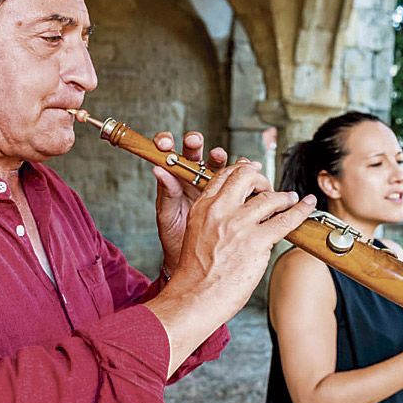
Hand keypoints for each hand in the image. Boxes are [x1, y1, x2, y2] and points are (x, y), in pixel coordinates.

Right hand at [146, 161, 315, 373]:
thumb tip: (240, 211)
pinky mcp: (257, 241)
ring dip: (284, 196)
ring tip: (291, 199)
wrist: (194, 297)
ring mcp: (239, 224)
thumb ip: (214, 218)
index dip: (243, 171)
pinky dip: (301, 209)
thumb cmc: (196, 275)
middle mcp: (220, 210)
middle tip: (269, 189)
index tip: (254, 174)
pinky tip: (307, 205)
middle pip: (247, 177)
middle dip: (262, 179)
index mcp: (203, 208)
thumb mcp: (197, 234)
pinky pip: (286, 219)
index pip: (225, 175)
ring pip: (270, 197)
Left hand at [151, 131, 228, 274]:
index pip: (168, 155)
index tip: (164, 143)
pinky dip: (241, 170)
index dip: (166, 143)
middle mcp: (191, 177)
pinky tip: (244, 166)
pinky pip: (235, 177)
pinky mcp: (228, 193)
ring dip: (218, 155)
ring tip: (218, 156)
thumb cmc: (176, 238)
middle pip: (194, 152)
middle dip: (194, 143)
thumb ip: (167, 193)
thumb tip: (158, 170)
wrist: (196, 260)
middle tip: (194, 142)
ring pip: (215, 161)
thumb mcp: (167, 215)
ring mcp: (211, 183)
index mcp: (173, 180)